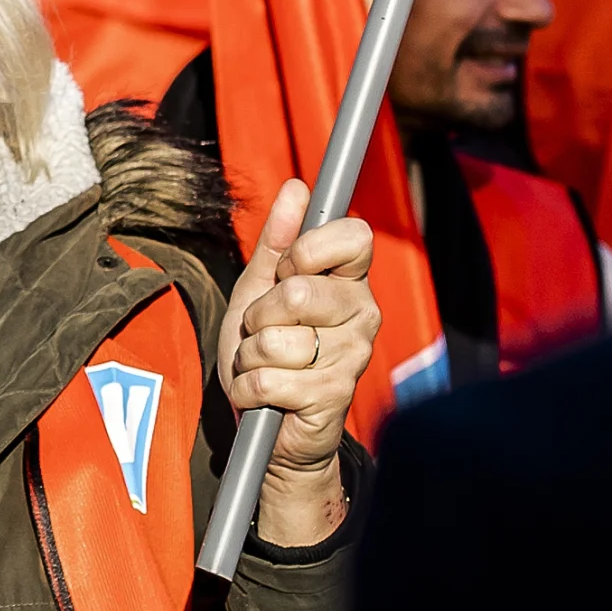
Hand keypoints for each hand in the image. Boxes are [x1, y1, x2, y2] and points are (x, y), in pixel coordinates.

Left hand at [220, 180, 377, 549]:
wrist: (267, 424)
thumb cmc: (267, 353)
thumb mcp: (260, 290)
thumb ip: (277, 241)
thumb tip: (296, 187)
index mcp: (351, 282)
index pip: (353, 235)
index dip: (306, 250)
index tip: (289, 272)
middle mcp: (363, 315)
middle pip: (299, 292)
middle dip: (260, 316)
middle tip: (266, 333)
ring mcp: (353, 357)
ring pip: (276, 340)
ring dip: (250, 357)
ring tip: (265, 367)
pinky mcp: (334, 396)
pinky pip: (268, 379)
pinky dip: (248, 388)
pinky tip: (264, 395)